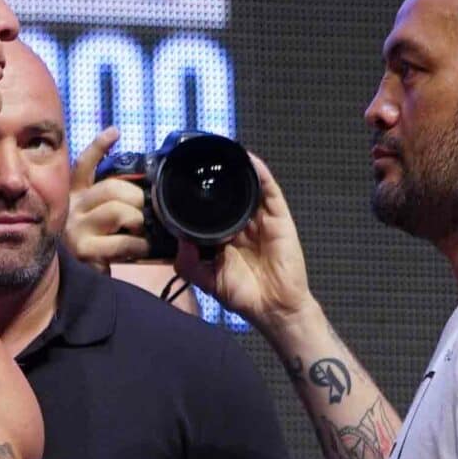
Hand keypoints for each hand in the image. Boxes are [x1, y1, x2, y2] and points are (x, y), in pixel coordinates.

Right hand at [65, 127, 150, 271]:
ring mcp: (76, 229)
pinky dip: (139, 245)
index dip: (99, 146)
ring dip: (138, 220)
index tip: (115, 131)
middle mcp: (71, 209)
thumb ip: (114, 206)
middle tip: (146, 210)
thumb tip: (147, 196)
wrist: (73, 287)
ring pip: (117, 210)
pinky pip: (121, 240)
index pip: (84, 165)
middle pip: (111, 187)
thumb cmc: (96, 251)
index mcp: (75, 197)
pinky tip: (141, 249)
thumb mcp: (100, 224)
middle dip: (137, 198)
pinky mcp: (85, 250)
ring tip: (141, 232)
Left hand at [173, 152, 311, 328]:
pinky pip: (270, 191)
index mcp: (223, 235)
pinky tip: (250, 161)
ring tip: (224, 151)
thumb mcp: (207, 280)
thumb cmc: (244, 295)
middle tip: (200, 159)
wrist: (273, 307)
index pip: (209, 209)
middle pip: (228, 193)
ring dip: (238, 169)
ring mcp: (261, 219)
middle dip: (217, 177)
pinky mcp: (278, 218)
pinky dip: (261, 174)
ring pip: (249, 187)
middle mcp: (242, 224)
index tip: (181, 181)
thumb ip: (189, 264)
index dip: (198, 196)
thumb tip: (179, 242)